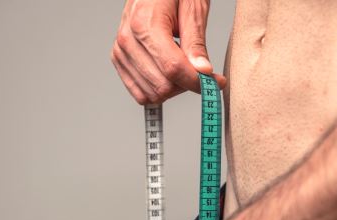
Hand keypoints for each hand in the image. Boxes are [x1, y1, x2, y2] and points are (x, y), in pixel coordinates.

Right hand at [111, 0, 226, 103]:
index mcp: (144, 24)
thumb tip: (203, 71)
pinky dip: (158, 90)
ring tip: (181, 66)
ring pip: (153, 94)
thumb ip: (196, 42)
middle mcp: (127, 40)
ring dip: (173, 88)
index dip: (198, 81)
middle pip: (163, 86)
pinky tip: (168, 73)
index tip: (216, 83)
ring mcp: (120, 52)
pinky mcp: (119, 60)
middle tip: (199, 69)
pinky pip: (141, 94)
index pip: (173, 69)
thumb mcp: (192, 8)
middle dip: (187, 84)